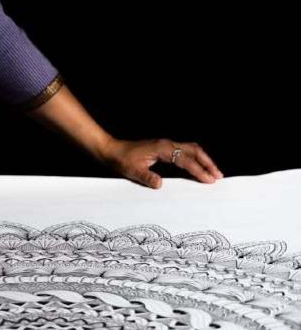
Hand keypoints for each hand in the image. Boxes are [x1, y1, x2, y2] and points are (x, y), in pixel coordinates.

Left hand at [98, 138, 223, 188]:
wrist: (111, 150)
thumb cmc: (121, 160)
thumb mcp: (132, 171)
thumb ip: (146, 177)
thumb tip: (160, 185)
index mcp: (162, 148)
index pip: (185, 159)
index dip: (198, 170)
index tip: (210, 180)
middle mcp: (166, 144)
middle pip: (194, 150)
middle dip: (207, 162)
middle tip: (218, 176)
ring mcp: (165, 145)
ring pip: (191, 149)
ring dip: (203, 159)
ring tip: (213, 172)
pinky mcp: (163, 148)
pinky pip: (184, 151)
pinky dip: (194, 158)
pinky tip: (198, 167)